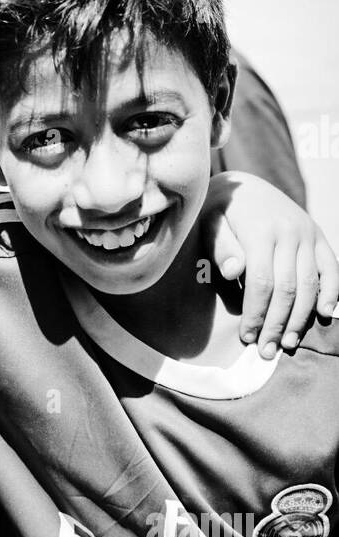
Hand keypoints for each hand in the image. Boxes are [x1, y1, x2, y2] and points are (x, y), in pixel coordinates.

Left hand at [203, 173, 338, 357]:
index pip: (262, 282)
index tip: (246, 337)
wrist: (244, 186)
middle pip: (288, 288)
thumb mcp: (210, 223)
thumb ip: (221, 247)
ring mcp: (308, 235)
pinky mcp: (319, 237)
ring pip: (311, 283)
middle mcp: (290, 232)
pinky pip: (332, 268)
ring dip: (301, 317)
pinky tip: (324, 314)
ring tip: (288, 343)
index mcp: (261, 230)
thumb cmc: (220, 212)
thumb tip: (233, 271)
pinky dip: (332, 292)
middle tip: (266, 350)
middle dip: (277, 324)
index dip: (256, 313)